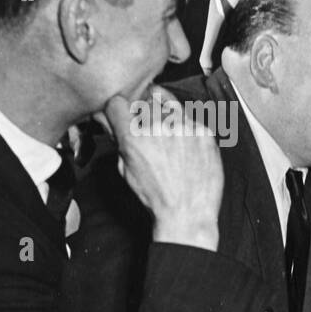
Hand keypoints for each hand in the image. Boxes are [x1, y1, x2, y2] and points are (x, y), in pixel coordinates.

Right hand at [106, 88, 222, 250]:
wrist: (188, 212)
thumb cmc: (156, 195)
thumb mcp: (125, 168)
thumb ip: (117, 138)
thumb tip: (106, 117)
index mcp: (133, 136)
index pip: (117, 101)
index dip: (118, 108)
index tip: (123, 115)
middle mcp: (159, 126)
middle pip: (144, 99)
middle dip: (142, 109)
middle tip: (146, 124)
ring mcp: (185, 127)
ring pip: (169, 103)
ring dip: (165, 112)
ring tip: (167, 134)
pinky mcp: (204, 132)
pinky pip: (191, 118)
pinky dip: (186, 127)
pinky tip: (186, 146)